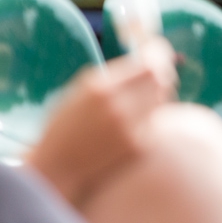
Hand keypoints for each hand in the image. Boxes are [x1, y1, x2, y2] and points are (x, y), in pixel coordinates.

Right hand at [27, 41, 175, 204]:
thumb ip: (113, 75)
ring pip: (163, 98)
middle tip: (160, 75)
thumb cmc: (67, 125)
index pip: (148, 64)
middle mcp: (117, 105)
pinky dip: (153, 115)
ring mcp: (129, 126)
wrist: (57, 167)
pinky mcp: (137, 145)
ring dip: (158, 94)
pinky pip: (157, 120)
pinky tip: (139, 119)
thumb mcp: (80, 91)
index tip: (159, 55)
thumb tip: (148, 60)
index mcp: (100, 87)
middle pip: (160, 79)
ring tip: (143, 99)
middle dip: (161, 74)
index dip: (157, 58)